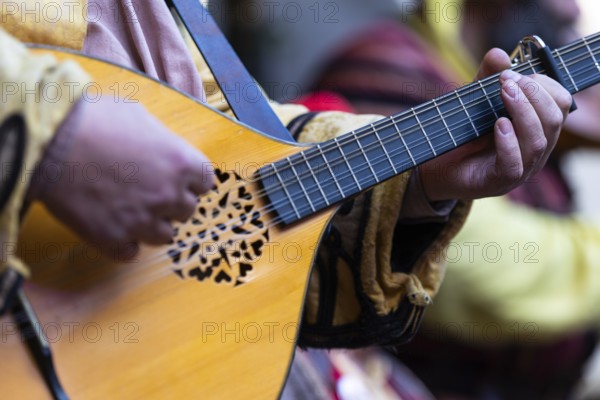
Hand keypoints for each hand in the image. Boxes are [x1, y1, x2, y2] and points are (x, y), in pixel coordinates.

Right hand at [35, 97, 213, 258]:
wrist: (47, 141)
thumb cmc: (92, 119)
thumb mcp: (138, 114)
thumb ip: (161, 139)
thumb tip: (164, 149)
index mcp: (182, 163)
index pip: (205, 182)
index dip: (189, 181)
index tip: (176, 179)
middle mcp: (169, 195)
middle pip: (186, 210)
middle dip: (170, 202)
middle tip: (146, 191)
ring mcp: (143, 221)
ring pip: (164, 235)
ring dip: (150, 225)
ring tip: (128, 209)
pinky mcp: (114, 240)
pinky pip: (131, 252)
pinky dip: (123, 243)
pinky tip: (110, 226)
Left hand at [419, 48, 571, 200]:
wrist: (436, 167)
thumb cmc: (462, 135)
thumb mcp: (475, 101)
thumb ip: (487, 78)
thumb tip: (499, 54)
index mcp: (537, 128)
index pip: (560, 105)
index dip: (544, 85)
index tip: (515, 72)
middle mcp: (535, 150)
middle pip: (553, 121)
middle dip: (533, 95)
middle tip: (506, 81)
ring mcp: (520, 170)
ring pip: (538, 142)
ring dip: (522, 112)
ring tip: (503, 94)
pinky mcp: (498, 183)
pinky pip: (514, 165)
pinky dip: (509, 142)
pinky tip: (499, 125)